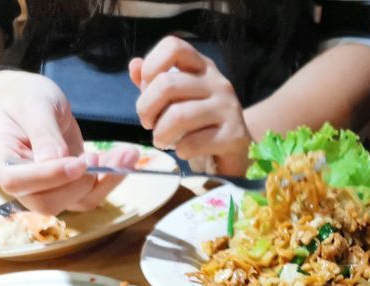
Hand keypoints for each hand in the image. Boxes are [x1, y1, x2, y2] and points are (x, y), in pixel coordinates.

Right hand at [0, 72, 130, 214]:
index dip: (47, 177)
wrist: (33, 101)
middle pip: (48, 202)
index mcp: (0, 159)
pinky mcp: (69, 188)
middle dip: (79, 184)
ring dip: (105, 182)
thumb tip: (55, 160)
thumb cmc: (25, 98)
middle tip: (96, 157)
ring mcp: (46, 189)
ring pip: (76, 201)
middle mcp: (21, 183)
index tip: (76, 162)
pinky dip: (112, 179)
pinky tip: (126, 158)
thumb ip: (42, 131)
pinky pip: (92, 194)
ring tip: (126, 155)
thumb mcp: (34, 104)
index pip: (16, 181)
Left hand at [130, 36, 250, 175]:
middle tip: (147, 124)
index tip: (145, 89)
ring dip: (161, 133)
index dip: (151, 65)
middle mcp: (218, 83)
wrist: (233, 153)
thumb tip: (135, 66)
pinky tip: (183, 152)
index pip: (174, 47)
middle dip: (146, 108)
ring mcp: (229, 109)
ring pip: (179, 116)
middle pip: (168, 84)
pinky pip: (192, 143)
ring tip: (161, 141)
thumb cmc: (199, 124)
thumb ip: (153, 83)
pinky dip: (180, 151)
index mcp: (202, 67)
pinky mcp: (234, 136)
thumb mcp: (174, 100)